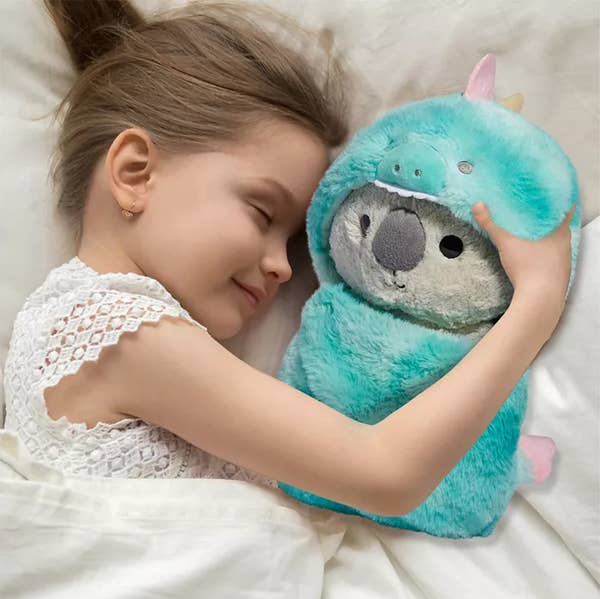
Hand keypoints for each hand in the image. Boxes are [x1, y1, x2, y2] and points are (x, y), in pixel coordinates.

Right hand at [472, 201, 576, 324]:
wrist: (539, 300)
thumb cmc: (529, 267)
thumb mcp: (506, 242)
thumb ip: (491, 224)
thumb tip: (477, 205)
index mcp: (560, 232)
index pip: (563, 210)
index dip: (554, 202)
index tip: (543, 197)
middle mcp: (566, 245)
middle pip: (559, 226)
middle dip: (546, 220)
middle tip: (531, 212)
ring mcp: (564, 261)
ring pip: (556, 243)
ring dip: (545, 237)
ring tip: (530, 231)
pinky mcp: (558, 274)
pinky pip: (552, 258)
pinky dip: (544, 253)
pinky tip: (532, 254)